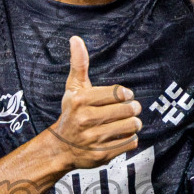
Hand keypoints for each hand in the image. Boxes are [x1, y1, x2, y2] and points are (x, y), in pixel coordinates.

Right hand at [48, 36, 142, 168]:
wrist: (60, 148)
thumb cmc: (71, 113)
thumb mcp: (73, 88)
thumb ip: (79, 64)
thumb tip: (76, 39)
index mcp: (80, 100)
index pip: (118, 93)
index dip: (125, 94)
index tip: (125, 96)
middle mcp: (85, 120)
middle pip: (127, 110)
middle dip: (132, 109)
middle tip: (129, 109)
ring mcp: (94, 139)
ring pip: (132, 126)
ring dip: (133, 124)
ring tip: (127, 122)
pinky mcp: (102, 155)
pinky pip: (131, 142)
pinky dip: (130, 139)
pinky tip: (120, 136)